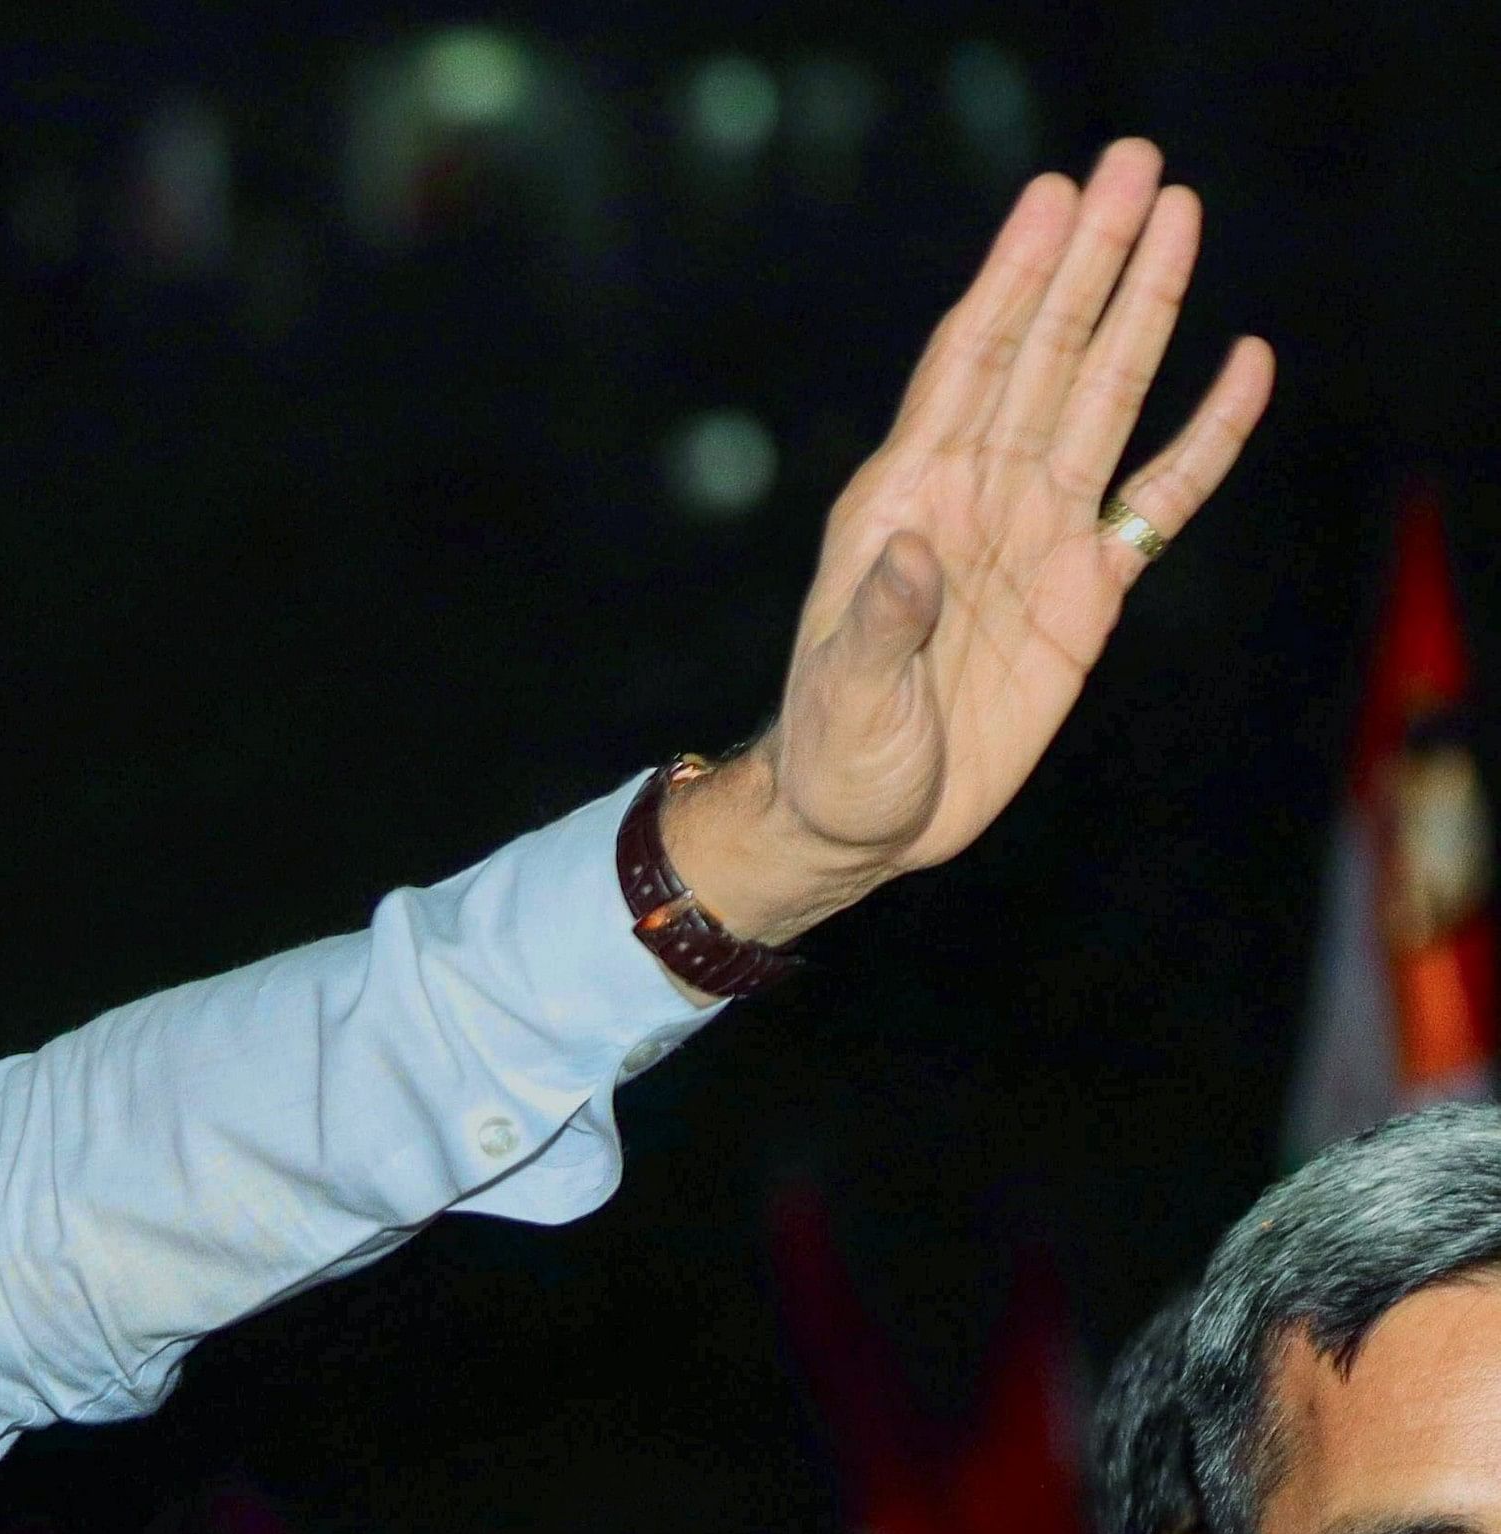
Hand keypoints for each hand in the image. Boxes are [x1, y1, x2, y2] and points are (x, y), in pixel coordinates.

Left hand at [662, 139, 1275, 946]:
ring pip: (1103, 399)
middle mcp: (973, 497)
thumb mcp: (845, 695)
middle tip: (1134, 167)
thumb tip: (911, 556)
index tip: (1051, 200)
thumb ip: (879, 622)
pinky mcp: (1088, 590)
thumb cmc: (836, 756)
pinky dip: (1204, 436)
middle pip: (1047, 353)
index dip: (1010, 280)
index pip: (969, 364)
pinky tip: (1243, 368)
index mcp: (903, 502)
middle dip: (1087, 261)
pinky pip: (1158, 496)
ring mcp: (1035, 534)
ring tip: (1179, 217)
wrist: (865, 820)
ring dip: (1141, 310)